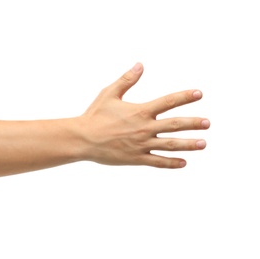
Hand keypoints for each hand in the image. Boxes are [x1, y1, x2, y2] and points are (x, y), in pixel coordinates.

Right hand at [79, 63, 209, 167]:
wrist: (82, 139)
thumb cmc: (94, 115)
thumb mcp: (109, 93)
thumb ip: (127, 80)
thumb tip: (141, 65)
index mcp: (140, 111)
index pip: (168, 102)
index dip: (185, 97)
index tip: (199, 94)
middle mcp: (144, 128)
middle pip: (175, 125)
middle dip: (193, 123)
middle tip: (207, 123)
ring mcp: (141, 145)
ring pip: (170, 145)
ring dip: (188, 144)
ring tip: (202, 143)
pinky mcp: (136, 158)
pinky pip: (157, 162)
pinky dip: (171, 163)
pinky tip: (183, 163)